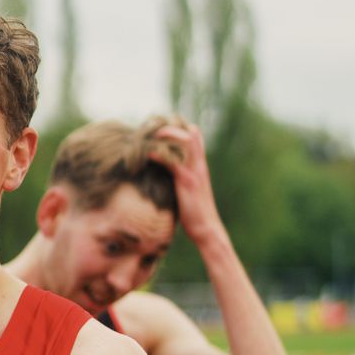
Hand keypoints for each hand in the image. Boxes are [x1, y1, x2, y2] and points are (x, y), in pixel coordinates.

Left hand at [145, 122, 223, 249]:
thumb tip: (165, 174)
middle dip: (173, 126)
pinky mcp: (187, 182)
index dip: (179, 127)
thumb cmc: (195, 213)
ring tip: (150, 134)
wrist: (206, 228)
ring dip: (167, 135)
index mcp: (200, 165)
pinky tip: (148, 153)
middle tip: (153, 127)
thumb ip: (181, 178)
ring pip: (186, 142)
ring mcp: (194, 172)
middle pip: (192, 133)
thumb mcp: (188, 190)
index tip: (161, 127)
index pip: (195, 137)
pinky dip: (160, 155)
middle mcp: (199, 165)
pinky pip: (174, 163)